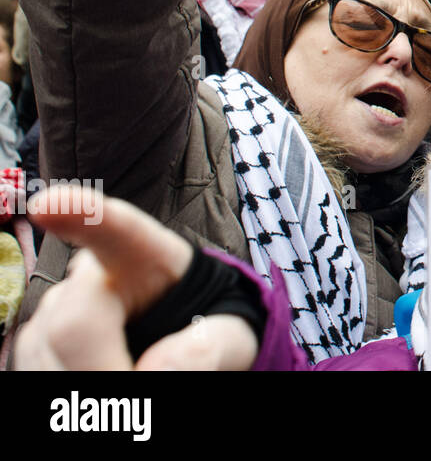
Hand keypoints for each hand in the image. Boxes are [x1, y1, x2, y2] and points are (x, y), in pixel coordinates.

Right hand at [14, 185, 257, 369]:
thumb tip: (156, 369)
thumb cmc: (206, 329)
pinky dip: (74, 396)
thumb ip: (209, 346)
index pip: (117, 230)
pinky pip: (38, 378)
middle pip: (73, 326)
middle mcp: (90, 275)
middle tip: (145, 386)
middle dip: (104, 370)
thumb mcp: (228, 336)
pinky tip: (103, 380)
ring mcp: (53, 311)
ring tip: (130, 371)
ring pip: (49, 361)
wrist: (182, 337)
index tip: (52, 204)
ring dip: (91, 387)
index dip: (82, 214)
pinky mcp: (32, 346)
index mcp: (146, 257)